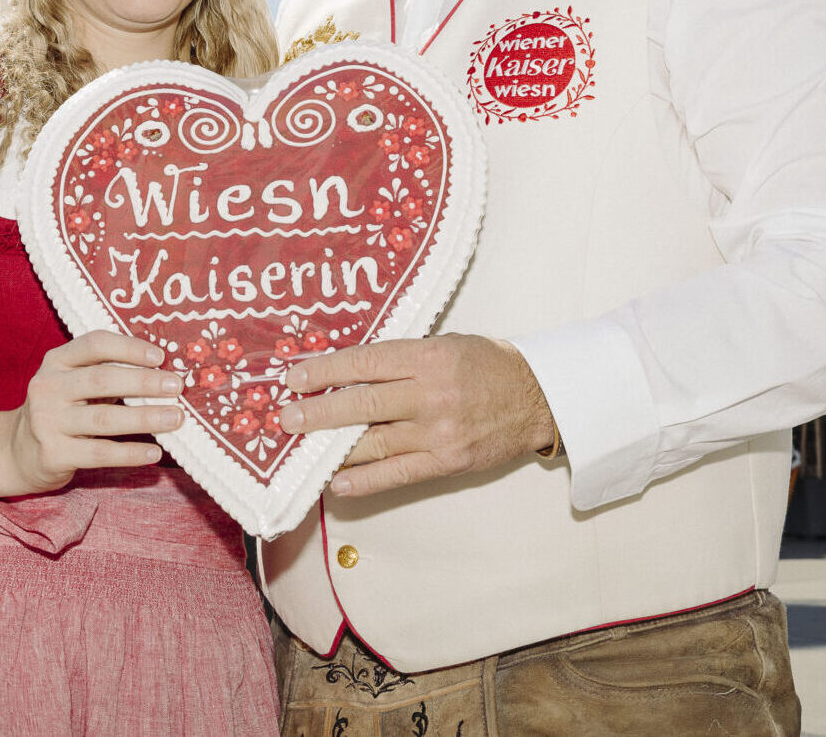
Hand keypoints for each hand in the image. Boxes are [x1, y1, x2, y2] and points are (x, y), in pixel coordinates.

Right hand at [3, 330, 183, 496]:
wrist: (18, 451)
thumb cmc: (62, 410)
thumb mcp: (73, 382)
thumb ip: (107, 372)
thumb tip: (164, 372)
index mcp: (56, 361)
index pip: (94, 344)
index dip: (129, 347)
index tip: (160, 356)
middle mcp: (48, 387)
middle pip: (102, 379)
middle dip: (144, 382)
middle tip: (176, 386)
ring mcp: (47, 422)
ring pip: (103, 418)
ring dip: (145, 418)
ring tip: (176, 418)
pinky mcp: (53, 454)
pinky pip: (99, 453)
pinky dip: (130, 453)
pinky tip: (154, 452)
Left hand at [278, 334, 555, 498]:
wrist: (538, 398)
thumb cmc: (489, 365)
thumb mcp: (446, 344)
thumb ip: (402, 359)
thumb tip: (349, 373)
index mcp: (429, 357)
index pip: (365, 363)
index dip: (326, 372)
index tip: (295, 378)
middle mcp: (431, 395)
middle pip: (362, 406)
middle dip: (318, 413)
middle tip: (287, 418)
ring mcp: (439, 432)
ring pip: (373, 443)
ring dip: (333, 448)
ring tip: (303, 449)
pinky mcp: (447, 462)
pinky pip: (397, 474)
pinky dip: (364, 480)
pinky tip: (337, 481)